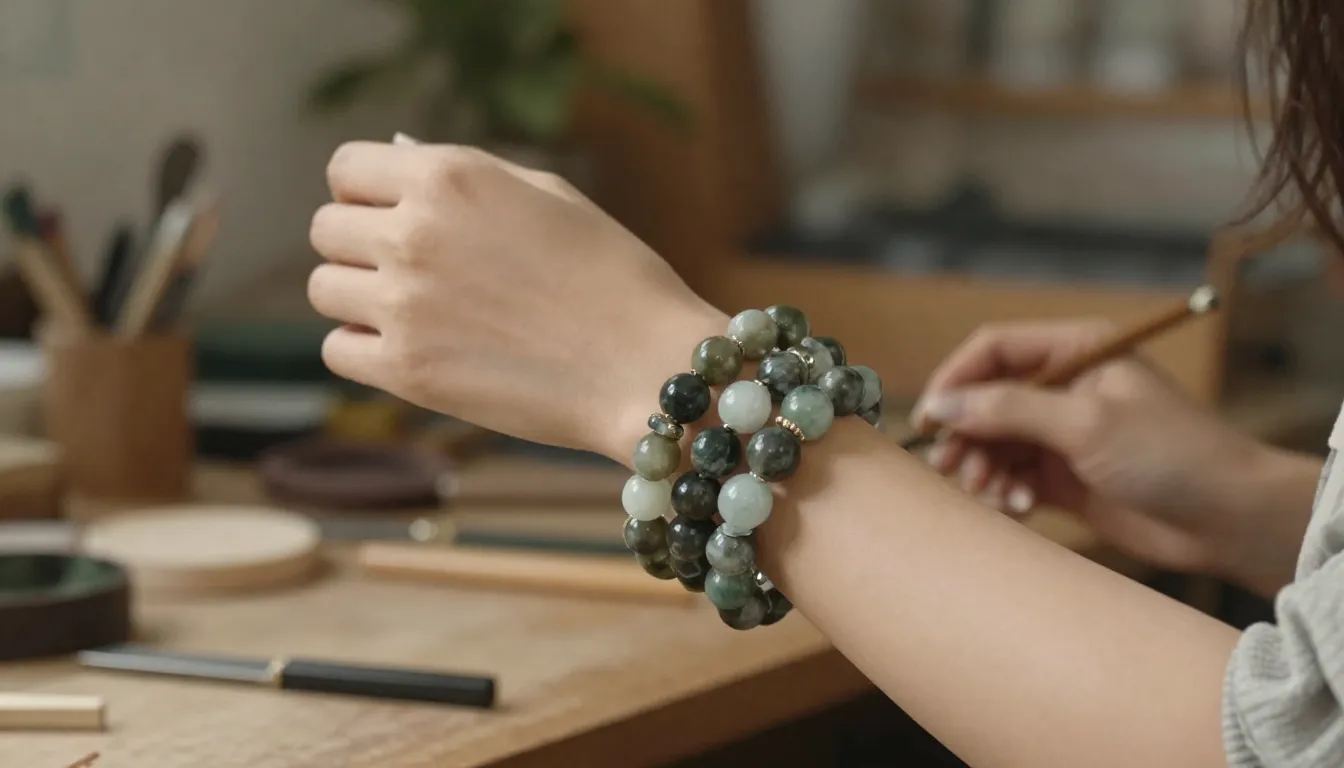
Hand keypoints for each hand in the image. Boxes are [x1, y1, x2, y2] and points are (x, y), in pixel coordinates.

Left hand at [307, 141, 724, 459]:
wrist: (648, 365)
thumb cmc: (613, 276)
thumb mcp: (546, 195)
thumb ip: (464, 179)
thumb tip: (398, 164)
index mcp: (449, 177)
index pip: (346, 170)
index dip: (364, 192)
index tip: (388, 214)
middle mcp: (414, 234)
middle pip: (327, 230)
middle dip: (360, 246)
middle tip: (409, 270)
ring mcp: (405, 304)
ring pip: (325, 290)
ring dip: (359, 298)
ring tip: (415, 312)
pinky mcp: (406, 371)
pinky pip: (338, 350)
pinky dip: (366, 350)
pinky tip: (414, 350)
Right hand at [911, 319, 1271, 573]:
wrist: (1229, 519)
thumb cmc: (1172, 455)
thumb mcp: (1085, 424)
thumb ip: (1008, 410)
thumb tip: (940, 405)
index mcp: (1077, 352)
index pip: (994, 350)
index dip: (955, 380)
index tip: (929, 418)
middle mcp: (1065, 388)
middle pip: (986, 400)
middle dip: (965, 434)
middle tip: (950, 467)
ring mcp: (1063, 435)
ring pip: (994, 443)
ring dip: (983, 468)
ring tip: (992, 493)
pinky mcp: (1065, 479)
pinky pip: (1011, 479)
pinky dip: (1004, 493)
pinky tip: (1019, 508)